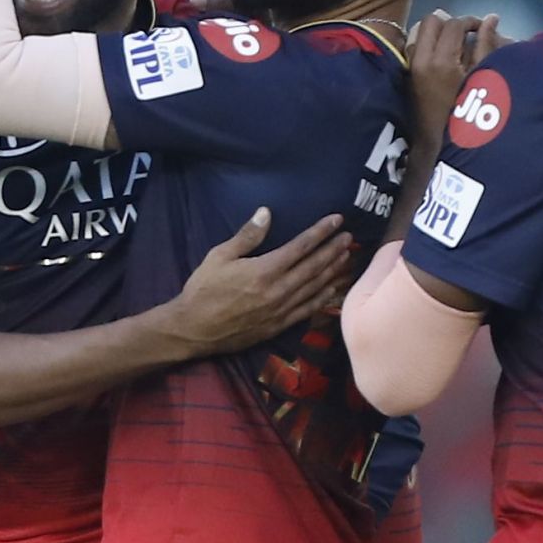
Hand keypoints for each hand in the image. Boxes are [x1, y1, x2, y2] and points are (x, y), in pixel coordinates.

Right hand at [164, 209, 353, 354]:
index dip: (321, 232)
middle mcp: (278, 290)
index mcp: (264, 270)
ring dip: (333, 271)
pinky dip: (323, 298)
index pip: (301, 246)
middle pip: (314, 266)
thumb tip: (266, 212)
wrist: (194, 330)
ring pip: (315, 288)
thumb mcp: (219, 256)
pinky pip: (307, 310)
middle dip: (333, 250)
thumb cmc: (203, 290)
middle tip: (349, 237)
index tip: (336, 220)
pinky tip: (333, 290)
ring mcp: (281, 310)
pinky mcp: (279, 325)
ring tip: (347, 258)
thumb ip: (247, 236)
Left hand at [407, 9, 500, 139]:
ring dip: (435, 30)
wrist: (437, 144)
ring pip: (418, 31)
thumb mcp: (482, 79)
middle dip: (450, 22)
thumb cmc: (467, 115)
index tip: (481, 27)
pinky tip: (439, 52)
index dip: (471, 21)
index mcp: (442, 61)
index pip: (454, 25)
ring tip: (453, 42)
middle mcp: (421, 59)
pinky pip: (412, 45)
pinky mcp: (406, 73)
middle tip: (466, 33)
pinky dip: (425, 41)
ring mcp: (410, 66)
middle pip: (431, 21)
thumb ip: (486, 46)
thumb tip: (492, 18)